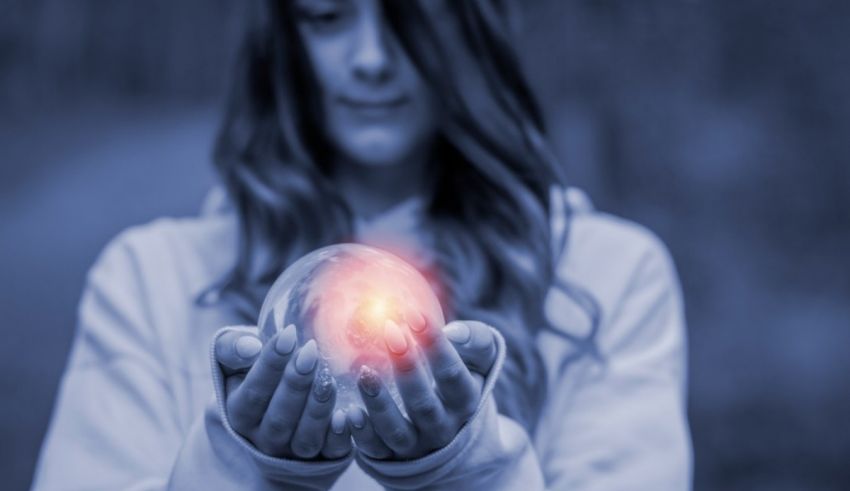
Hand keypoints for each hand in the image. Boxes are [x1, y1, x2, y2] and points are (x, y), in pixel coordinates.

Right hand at [214, 323, 351, 459]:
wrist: (271, 399)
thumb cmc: (253, 370)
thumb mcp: (234, 358)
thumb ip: (232, 348)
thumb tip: (249, 347)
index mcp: (239, 414)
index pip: (253, 393)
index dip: (270, 364)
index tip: (288, 334)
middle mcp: (264, 439)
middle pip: (279, 418)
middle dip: (296, 384)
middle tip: (311, 351)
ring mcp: (293, 453)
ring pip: (304, 438)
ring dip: (317, 408)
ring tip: (328, 378)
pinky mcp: (323, 458)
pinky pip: (331, 453)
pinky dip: (338, 437)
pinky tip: (346, 415)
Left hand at [348, 312, 497, 459]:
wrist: (456, 435)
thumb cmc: (462, 381)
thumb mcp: (480, 360)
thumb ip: (475, 340)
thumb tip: (453, 332)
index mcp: (465, 401)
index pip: (452, 374)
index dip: (435, 346)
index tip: (415, 316)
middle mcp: (442, 428)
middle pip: (423, 404)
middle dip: (407, 368)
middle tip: (389, 331)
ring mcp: (415, 445)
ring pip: (396, 430)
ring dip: (379, 402)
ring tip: (364, 371)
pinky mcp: (389, 457)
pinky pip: (374, 450)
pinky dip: (361, 434)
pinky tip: (349, 411)